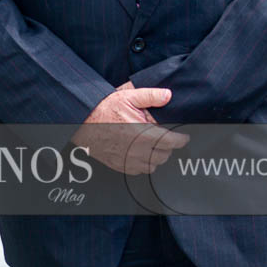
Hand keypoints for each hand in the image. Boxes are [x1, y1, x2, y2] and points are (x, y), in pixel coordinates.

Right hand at [73, 84, 188, 174]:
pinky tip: (141, 153)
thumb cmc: (103, 109)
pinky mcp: (119, 165)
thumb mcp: (128, 96)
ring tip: (154, 146)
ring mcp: (128, 160)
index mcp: (143, 134)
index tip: (184, 137)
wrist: (81, 122)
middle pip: (164, 156)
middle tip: (166, 138)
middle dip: (169, 147)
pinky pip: (139, 171)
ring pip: (153, 166)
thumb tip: (168, 95)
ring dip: (157, 157)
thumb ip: (151, 96)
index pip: (172, 142)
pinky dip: (144, 164)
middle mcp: (137, 151)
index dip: (182, 140)